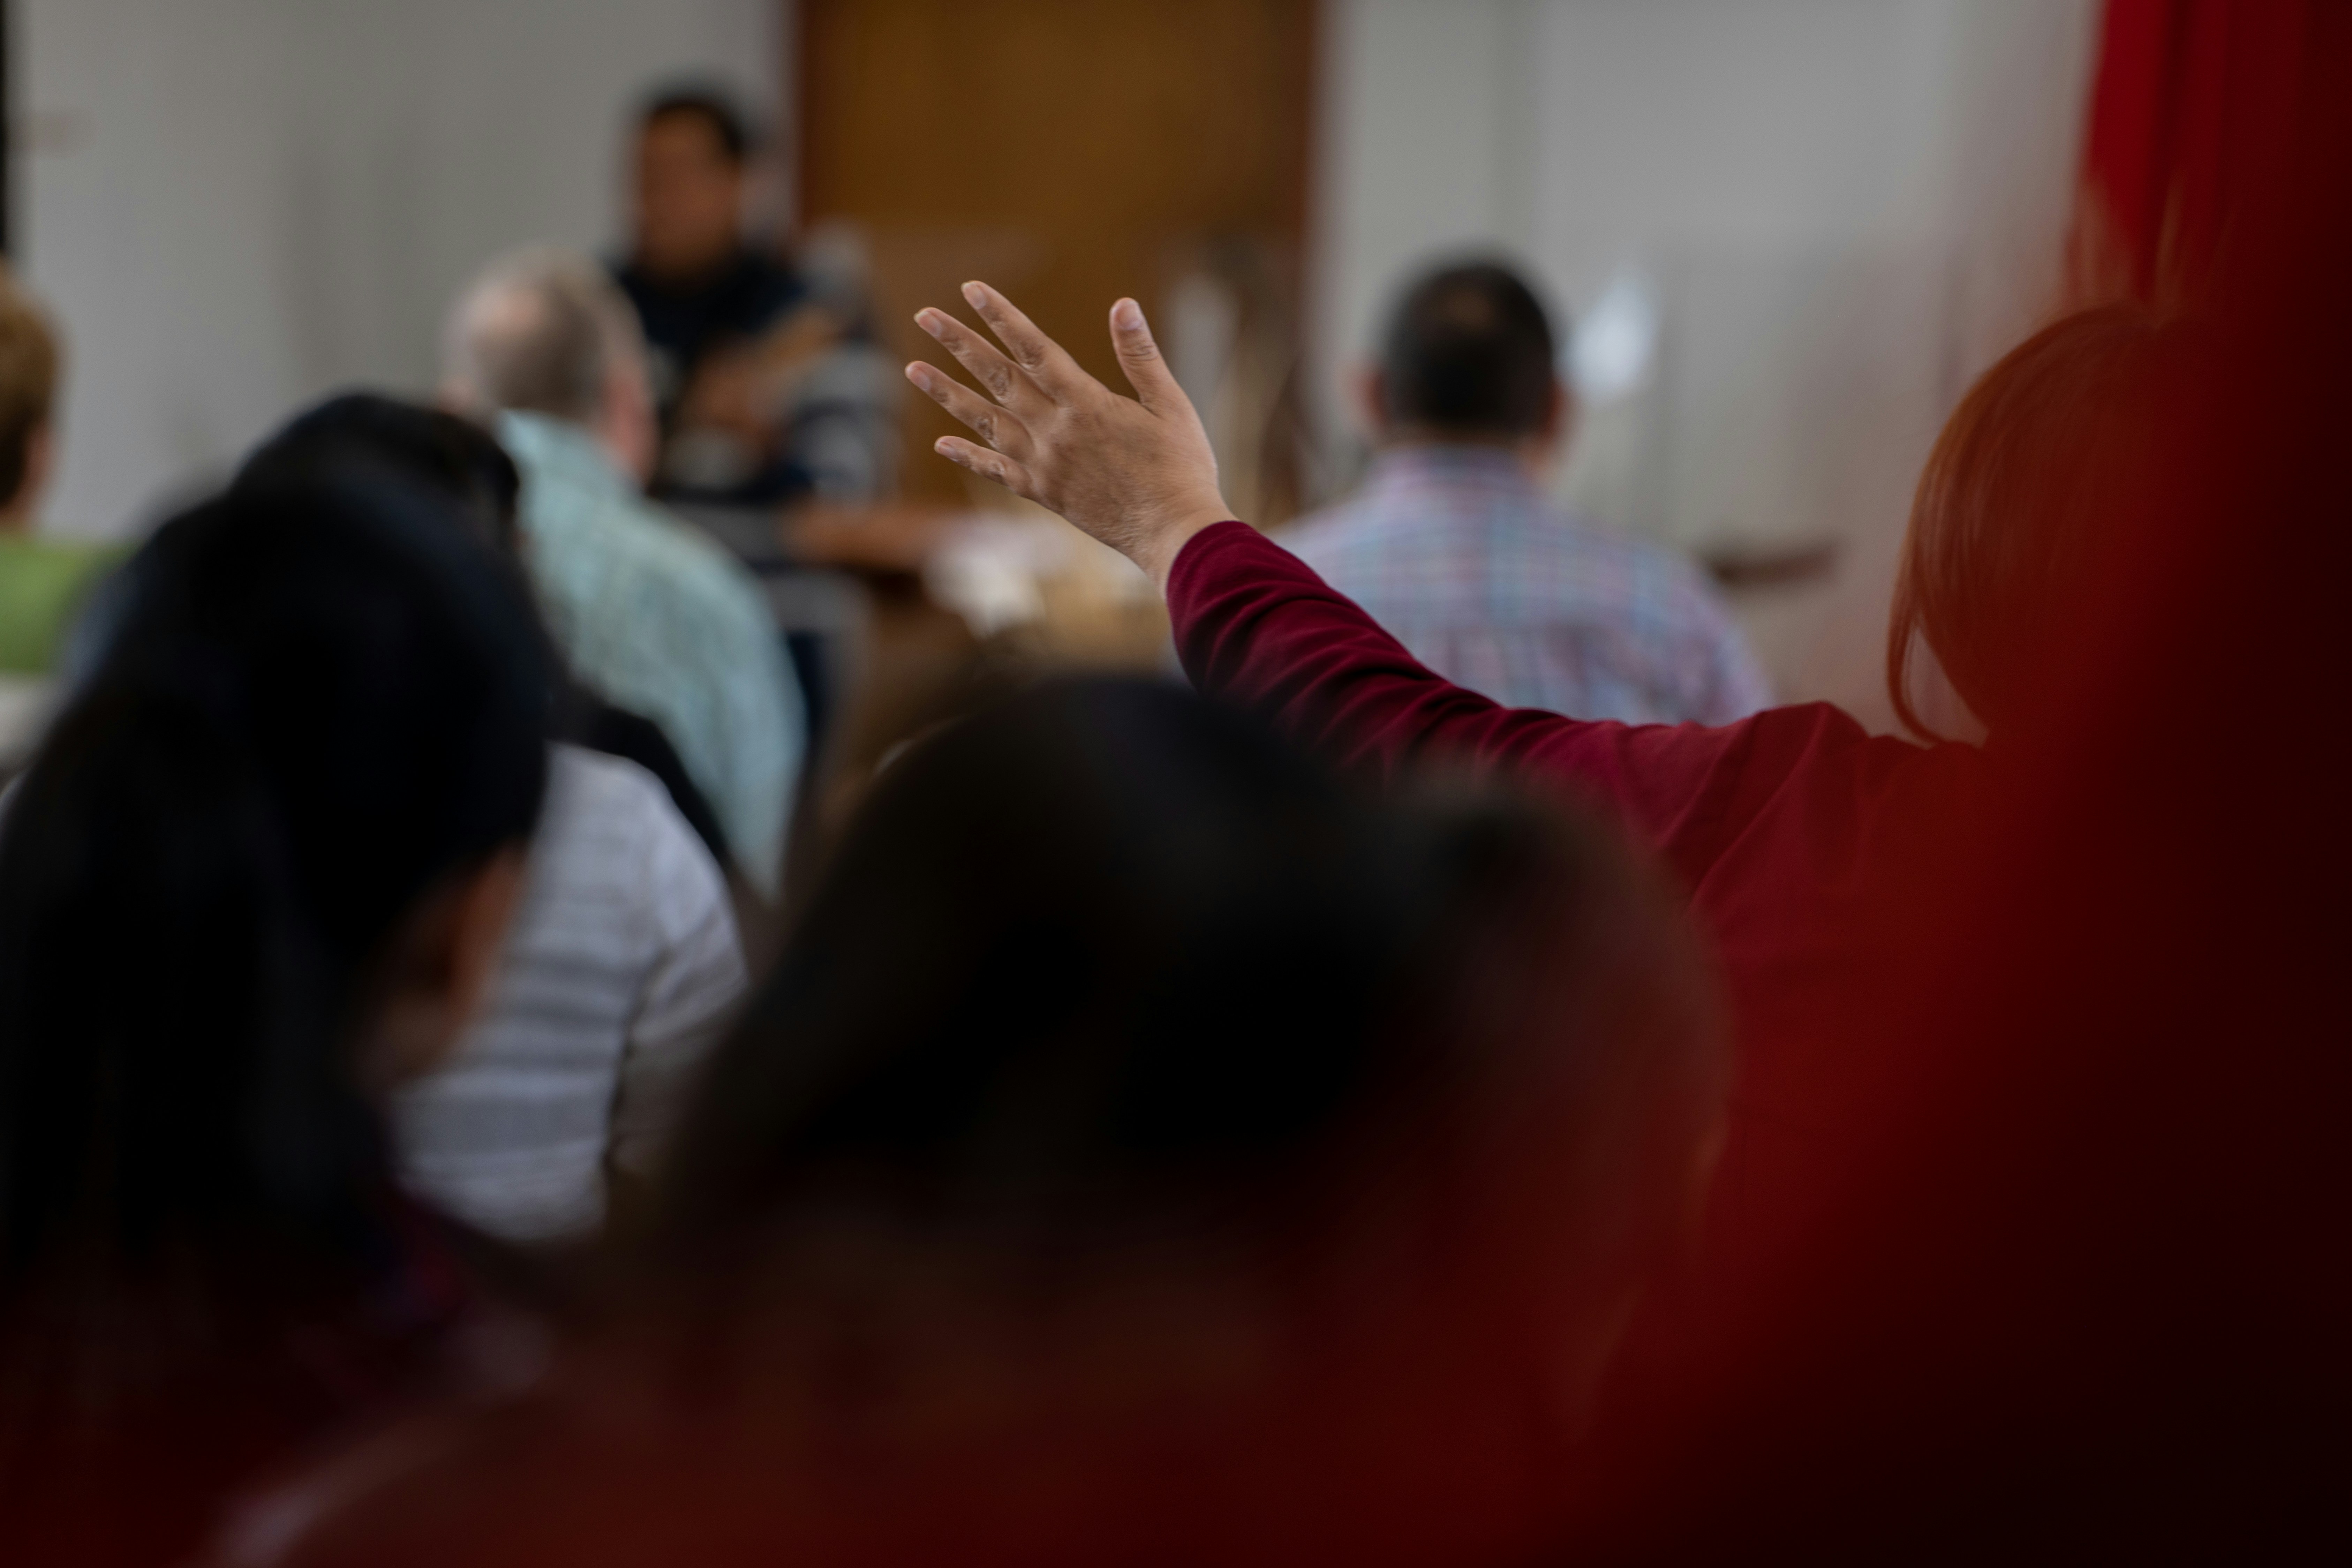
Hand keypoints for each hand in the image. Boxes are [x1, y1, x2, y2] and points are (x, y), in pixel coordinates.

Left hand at [904, 282, 1235, 586]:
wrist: (1174, 533)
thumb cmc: (1181, 467)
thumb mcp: (1171, 404)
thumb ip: (1140, 355)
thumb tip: (1123, 304)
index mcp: (1086, 404)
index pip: (1034, 349)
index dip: (1001, 316)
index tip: (971, 290)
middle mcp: (1055, 432)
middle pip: (998, 378)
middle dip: (959, 343)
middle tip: (924, 315)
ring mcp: (1044, 465)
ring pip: (984, 422)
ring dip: (947, 393)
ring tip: (912, 369)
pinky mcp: (1043, 493)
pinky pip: (996, 471)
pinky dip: (968, 456)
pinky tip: (942, 444)